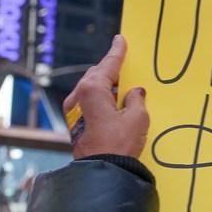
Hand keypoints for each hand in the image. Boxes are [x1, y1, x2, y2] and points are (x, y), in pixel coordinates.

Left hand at [64, 34, 148, 159]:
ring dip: (107, 86)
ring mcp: (74, 111)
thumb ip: (137, 99)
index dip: (117, 51)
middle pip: (97, 75)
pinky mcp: (75, 124)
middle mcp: (79, 96)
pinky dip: (102, 99)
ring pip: (92, 89)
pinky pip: (89, 103)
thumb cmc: (119, 144)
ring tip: (123, 86)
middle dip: (111, 69)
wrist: (102, 173)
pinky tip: (115, 103)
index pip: (108, 64)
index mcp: (92, 89)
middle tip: (125, 63)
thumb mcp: (137, 118)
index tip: (120, 39)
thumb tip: (135, 93)